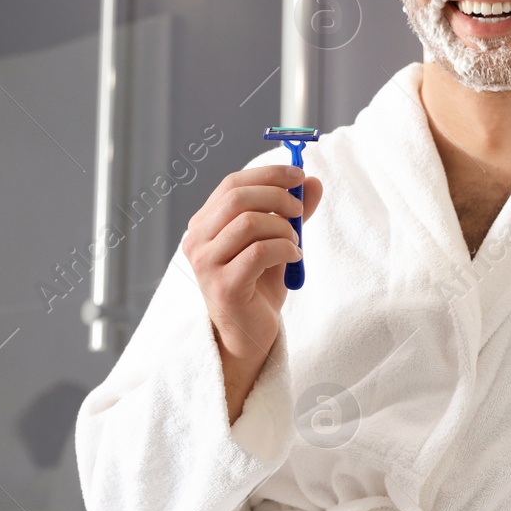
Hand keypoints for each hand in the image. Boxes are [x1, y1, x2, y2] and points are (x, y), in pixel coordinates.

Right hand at [182, 164, 322, 417]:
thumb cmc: (258, 286)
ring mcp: (206, 265)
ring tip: (294, 243)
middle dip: (277, 196)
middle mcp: (197, 241)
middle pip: (237, 197)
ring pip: (249, 222)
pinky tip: (293, 258)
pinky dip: (285, 249)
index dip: (268, 174)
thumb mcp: (277, 241)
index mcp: (205, 225)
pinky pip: (260, 252)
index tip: (299, 175)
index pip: (232, 184)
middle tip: (300, 210)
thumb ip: (291, 213)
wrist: (249, 335)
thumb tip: (312, 182)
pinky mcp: (223, 287)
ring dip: (283, 228)